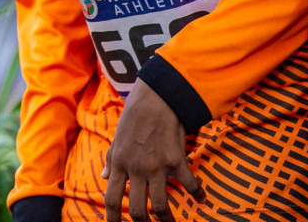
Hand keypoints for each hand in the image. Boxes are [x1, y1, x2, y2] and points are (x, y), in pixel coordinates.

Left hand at [102, 80, 204, 221]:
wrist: (157, 98)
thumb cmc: (134, 116)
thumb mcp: (117, 137)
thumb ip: (111, 159)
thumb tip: (105, 176)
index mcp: (120, 164)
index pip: (112, 199)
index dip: (113, 219)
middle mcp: (136, 169)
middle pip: (138, 210)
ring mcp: (157, 167)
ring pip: (161, 206)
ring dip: (167, 220)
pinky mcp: (176, 160)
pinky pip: (189, 184)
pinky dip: (198, 194)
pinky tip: (202, 199)